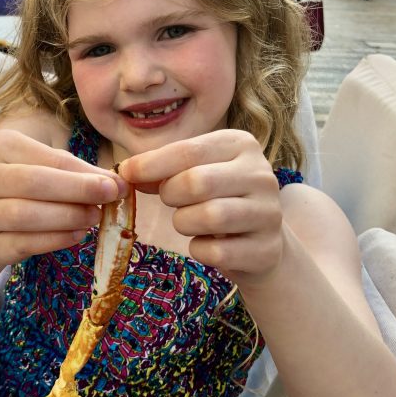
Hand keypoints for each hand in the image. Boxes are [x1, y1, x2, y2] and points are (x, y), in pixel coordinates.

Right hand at [0, 128, 124, 264]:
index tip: (116, 185)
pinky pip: (23, 243)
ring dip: (66, 217)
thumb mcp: (52, 167)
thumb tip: (117, 184)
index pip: (48, 160)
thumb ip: (80, 172)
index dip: (84, 174)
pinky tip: (77, 235)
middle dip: (76, 192)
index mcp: (2, 146)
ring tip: (93, 218)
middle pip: (32, 183)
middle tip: (108, 200)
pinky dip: (54, 240)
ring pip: (24, 216)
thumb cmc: (30, 183)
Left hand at [117, 129, 283, 282]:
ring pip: (210, 216)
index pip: (189, 150)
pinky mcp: (267, 249)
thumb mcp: (196, 171)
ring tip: (189, 221)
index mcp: (241, 145)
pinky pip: (216, 251)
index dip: (151, 164)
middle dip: (171, 195)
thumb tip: (127, 172)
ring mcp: (269, 213)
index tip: (126, 173)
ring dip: (184, 222)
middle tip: (172, 202)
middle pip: (197, 182)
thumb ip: (165, 168)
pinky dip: (200, 250)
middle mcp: (261, 174)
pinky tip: (206, 245)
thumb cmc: (219, 198)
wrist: (260, 241)